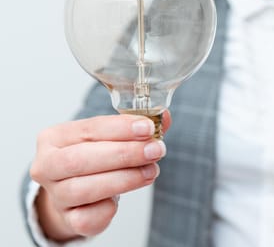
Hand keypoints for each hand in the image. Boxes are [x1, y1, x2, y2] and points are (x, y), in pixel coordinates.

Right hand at [30, 112, 170, 241]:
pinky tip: (122, 198)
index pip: (88, 129)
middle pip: (80, 159)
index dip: (120, 128)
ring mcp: (55, 195)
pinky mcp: (68, 219)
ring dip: (124, 179)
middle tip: (155, 150)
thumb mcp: (112, 137)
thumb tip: (164, 118)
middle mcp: (47, 165)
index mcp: (54, 137)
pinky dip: (109, 208)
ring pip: (84, 189)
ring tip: (151, 171)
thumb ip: (137, 127)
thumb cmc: (96, 157)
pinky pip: (88, 217)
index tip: (148, 128)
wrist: (79, 192)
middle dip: (124, 154)